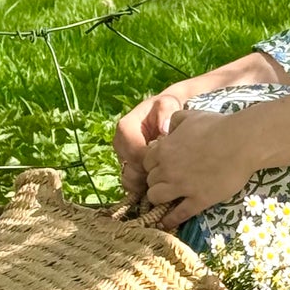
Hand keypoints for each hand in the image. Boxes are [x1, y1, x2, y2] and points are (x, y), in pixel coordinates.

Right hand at [113, 80, 208, 199]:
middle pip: (131, 170)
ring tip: (164, 177)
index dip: (153, 162)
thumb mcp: (167, 103)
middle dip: (150, 173)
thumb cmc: (166, 109)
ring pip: (130, 180)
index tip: (169, 160)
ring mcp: (122, 157)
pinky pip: (132, 183)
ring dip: (147, 183)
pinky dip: (145, 186)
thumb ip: (166, 112)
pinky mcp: (128, 166)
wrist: (164, 113)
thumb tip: (164, 129)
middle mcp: (119, 144)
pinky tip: (160, 181)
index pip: (136, 154)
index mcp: (125, 128)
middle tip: (169, 171)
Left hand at [141, 104, 262, 226]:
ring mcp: (182, 186)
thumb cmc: (219, 126)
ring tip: (167, 198)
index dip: (155, 164)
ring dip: (159, 197)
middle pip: (150, 180)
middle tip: (169, 180)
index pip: (146, 162)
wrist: (242, 143)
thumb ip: (175, 121)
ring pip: (155, 197)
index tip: (164, 165)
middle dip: (157, 180)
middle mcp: (168, 169)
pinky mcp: (198, 200)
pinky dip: (170, 219)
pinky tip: (167, 222)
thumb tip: (168, 129)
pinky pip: (177, 214)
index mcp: (164, 149)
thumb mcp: (192, 116)